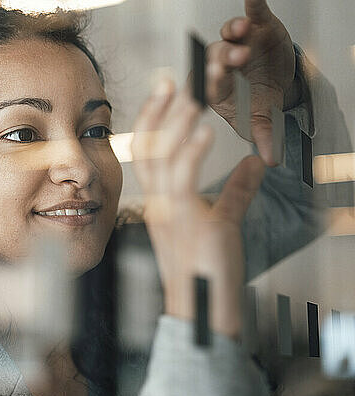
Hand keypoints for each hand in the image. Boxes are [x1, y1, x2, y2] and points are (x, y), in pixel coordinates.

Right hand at [131, 79, 265, 338]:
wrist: (203, 311)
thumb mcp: (222, 223)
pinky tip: (206, 129)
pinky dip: (192, 152)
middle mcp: (158, 204)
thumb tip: (253, 165)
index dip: (153, 120)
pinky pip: (183, 181)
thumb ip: (236, 192)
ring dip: (176, 123)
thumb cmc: (208, 272)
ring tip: (193, 95)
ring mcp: (169, 212)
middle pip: (148, 148)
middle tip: (172, 78)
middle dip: (157, 111)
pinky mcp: (187, 222)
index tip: (165, 92)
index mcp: (162, 202)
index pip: (149, 153)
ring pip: (162, 159)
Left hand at [207, 0, 298, 165]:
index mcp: (216, 89)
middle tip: (236, 58)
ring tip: (241, 31)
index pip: (207, 85)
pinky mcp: (256, 27)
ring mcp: (237, 44)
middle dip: (223, 57)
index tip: (216, 79)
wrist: (273, 81)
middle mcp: (221, 65)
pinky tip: (252, 0)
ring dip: (233, 33)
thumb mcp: (260, 120)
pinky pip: (251, 14)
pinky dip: (252, 6)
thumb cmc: (256, 101)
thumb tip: (272, 158)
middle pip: (214, 59)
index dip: (210, 81)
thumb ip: (264, 135)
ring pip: (227, 36)